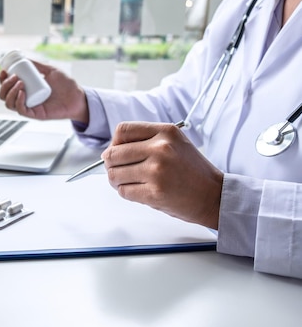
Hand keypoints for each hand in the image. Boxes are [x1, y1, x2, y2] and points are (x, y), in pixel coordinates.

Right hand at [0, 60, 88, 122]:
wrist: (78, 96)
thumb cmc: (66, 85)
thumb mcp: (50, 71)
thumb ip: (38, 65)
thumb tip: (25, 58)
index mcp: (25, 90)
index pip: (7, 87)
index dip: (2, 80)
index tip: (4, 71)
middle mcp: (25, 100)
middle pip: (4, 96)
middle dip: (5, 86)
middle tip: (14, 77)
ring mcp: (29, 107)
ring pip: (10, 104)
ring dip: (11, 93)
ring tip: (20, 83)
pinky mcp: (36, 114)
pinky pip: (21, 111)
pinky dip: (19, 102)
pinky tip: (22, 92)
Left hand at [100, 122, 222, 228]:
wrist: (214, 196)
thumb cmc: (192, 171)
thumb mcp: (175, 142)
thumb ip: (147, 140)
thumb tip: (112, 148)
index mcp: (165, 132)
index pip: (122, 130)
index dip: (115, 143)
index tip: (119, 152)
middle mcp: (160, 148)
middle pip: (113, 154)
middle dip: (111, 165)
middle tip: (119, 171)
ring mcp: (157, 171)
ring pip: (114, 174)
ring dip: (116, 181)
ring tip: (128, 182)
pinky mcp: (154, 192)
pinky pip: (124, 191)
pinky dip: (126, 192)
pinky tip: (139, 191)